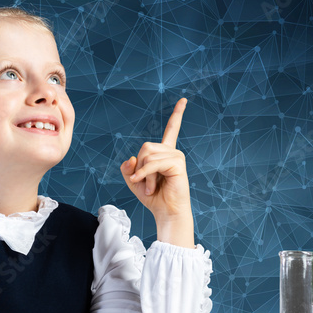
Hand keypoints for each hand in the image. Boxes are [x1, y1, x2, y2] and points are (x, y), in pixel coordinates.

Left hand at [120, 97, 191, 220]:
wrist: (166, 212)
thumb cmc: (153, 197)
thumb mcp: (133, 180)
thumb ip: (128, 167)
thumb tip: (132, 157)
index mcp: (165, 152)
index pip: (172, 129)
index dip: (177, 114)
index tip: (184, 100)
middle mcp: (173, 151)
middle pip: (145, 147)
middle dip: (139, 167)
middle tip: (144, 184)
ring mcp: (177, 156)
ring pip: (147, 156)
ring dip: (143, 175)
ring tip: (150, 188)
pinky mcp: (177, 164)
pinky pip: (153, 164)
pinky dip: (146, 175)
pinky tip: (148, 186)